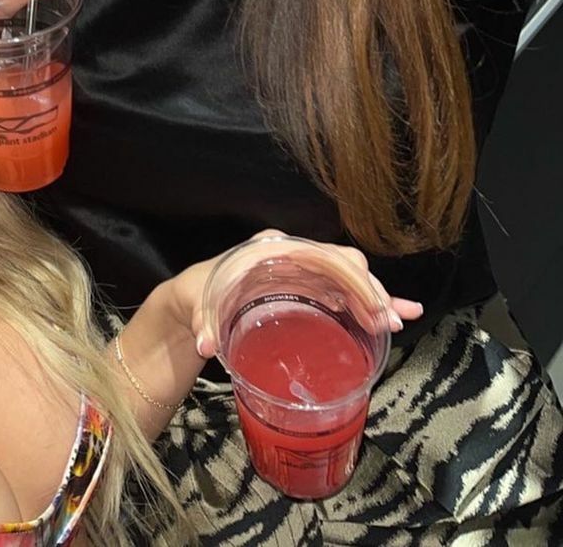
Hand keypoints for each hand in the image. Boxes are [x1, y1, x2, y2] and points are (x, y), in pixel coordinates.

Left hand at [171, 230, 424, 360]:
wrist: (196, 296)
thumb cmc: (200, 291)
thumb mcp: (195, 301)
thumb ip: (203, 320)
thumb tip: (208, 345)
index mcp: (271, 250)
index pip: (320, 255)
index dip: (349, 278)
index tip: (370, 306)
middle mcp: (294, 256)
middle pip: (343, 264)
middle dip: (370, 289)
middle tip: (388, 322)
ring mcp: (304, 274)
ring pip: (351, 278)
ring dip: (377, 298)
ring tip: (401, 321)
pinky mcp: (309, 291)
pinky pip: (346, 293)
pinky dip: (371, 304)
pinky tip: (397, 318)